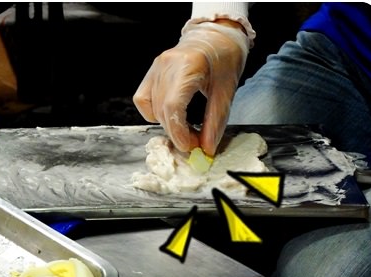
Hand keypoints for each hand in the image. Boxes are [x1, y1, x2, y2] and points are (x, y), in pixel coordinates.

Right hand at [133, 20, 248, 154]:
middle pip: (162, 110)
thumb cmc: (225, 57)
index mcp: (188, 65)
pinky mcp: (151, 72)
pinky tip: (169, 114)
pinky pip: (144, 100)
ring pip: (152, 109)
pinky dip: (154, 113)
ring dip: (168, 124)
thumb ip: (215, 121)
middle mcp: (166, 65)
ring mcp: (156, 68)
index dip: (178, 132)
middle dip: (176, 131)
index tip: (190, 146)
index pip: (173, 106)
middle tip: (194, 141)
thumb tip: (206, 147)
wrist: (216, 35)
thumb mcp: (227, 89)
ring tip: (186, 127)